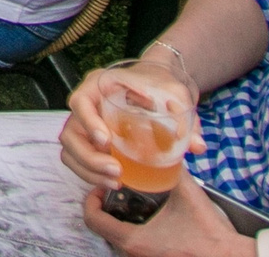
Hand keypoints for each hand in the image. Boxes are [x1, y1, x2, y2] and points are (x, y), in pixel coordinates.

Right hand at [61, 59, 202, 188]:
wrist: (157, 85)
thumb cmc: (160, 85)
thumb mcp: (175, 95)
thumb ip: (186, 117)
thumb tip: (198, 146)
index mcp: (99, 86)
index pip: (80, 102)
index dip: (88, 123)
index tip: (107, 141)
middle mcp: (87, 105)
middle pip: (71, 133)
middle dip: (89, 158)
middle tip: (117, 171)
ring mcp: (85, 125)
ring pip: (71, 150)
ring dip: (89, 171)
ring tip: (116, 181)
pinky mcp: (90, 142)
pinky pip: (79, 160)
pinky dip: (91, 174)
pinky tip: (114, 182)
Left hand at [82, 179, 254, 256]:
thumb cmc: (208, 232)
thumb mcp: (187, 194)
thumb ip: (173, 168)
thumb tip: (166, 147)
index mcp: (133, 240)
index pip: (92, 219)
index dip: (91, 199)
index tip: (103, 187)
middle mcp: (133, 255)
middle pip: (103, 230)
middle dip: (107, 208)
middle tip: (117, 191)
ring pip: (119, 240)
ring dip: (121, 220)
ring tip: (133, 202)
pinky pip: (135, 247)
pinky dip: (135, 232)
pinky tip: (151, 219)